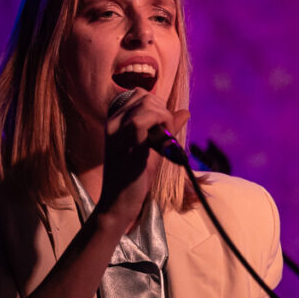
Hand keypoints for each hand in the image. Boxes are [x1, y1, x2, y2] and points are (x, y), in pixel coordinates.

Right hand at [97, 88, 189, 223]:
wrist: (119, 202)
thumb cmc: (134, 177)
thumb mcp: (153, 147)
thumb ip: (166, 128)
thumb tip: (185, 112)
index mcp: (115, 121)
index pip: (139, 94)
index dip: (157, 106)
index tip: (163, 127)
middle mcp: (113, 122)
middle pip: (145, 97)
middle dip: (163, 111)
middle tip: (166, 136)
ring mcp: (117, 132)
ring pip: (146, 104)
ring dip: (164, 118)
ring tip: (164, 140)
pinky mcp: (125, 143)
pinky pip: (143, 121)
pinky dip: (161, 127)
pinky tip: (163, 143)